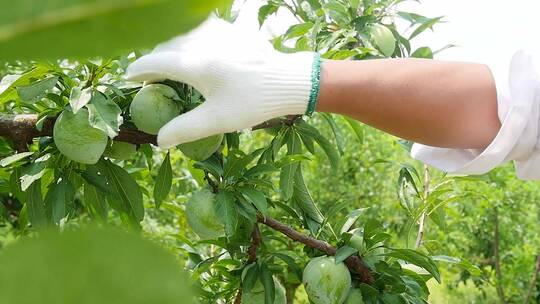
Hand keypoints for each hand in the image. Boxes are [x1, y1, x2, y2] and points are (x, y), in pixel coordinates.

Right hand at [126, 17, 316, 147]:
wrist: (288, 80)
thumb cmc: (254, 101)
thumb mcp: (219, 120)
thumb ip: (185, 129)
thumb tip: (159, 141)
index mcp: (195, 64)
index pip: (154, 62)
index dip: (138, 70)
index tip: (129, 78)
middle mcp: (201, 42)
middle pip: (165, 47)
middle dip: (154, 61)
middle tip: (151, 79)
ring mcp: (216, 32)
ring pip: (180, 36)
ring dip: (171, 49)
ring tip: (170, 67)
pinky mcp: (229, 29)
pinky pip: (198, 30)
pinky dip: (189, 41)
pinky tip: (195, 54)